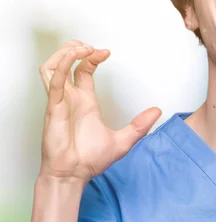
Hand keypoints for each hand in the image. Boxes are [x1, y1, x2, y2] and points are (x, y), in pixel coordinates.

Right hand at [39, 40, 161, 182]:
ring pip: (52, 68)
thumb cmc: (90, 159)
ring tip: (81, 48)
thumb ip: (140, 125)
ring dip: (64, 54)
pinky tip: (72, 60)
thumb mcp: (125, 140)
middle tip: (90, 46)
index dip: (92, 58)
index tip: (106, 52)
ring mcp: (60, 102)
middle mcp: (71, 98)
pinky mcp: (53, 108)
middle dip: (76, 49)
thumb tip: (158, 111)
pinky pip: (52, 83)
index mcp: (86, 102)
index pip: (84, 71)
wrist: (74, 175)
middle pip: (66, 64)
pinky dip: (60, 68)